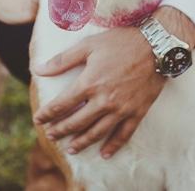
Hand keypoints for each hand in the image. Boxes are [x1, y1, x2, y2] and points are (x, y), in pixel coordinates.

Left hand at [33, 26, 164, 157]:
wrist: (157, 45)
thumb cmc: (121, 42)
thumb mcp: (88, 45)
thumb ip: (62, 60)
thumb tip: (38, 69)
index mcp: (89, 83)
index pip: (61, 104)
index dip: (47, 114)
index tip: (38, 119)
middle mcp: (104, 100)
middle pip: (76, 122)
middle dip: (60, 130)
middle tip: (51, 136)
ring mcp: (121, 109)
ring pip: (97, 132)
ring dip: (81, 142)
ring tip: (71, 148)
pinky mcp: (137, 112)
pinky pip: (123, 134)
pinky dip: (113, 146)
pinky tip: (104, 153)